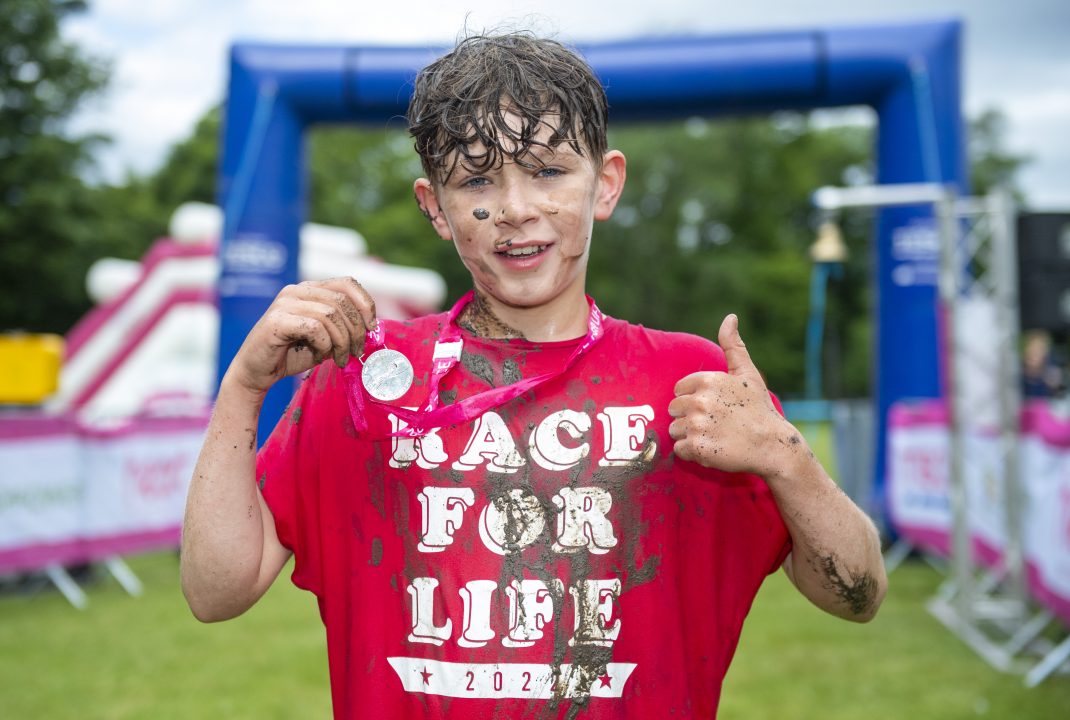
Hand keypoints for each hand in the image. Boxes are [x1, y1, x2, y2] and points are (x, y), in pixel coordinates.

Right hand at [226, 278, 375, 394]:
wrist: (256, 372)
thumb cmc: (291, 354)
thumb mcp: (326, 338)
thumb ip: (343, 327)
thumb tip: (370, 328)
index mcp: (311, 290)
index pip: (347, 283)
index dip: (365, 304)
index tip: (371, 327)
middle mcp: (297, 291)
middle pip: (342, 302)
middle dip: (355, 330)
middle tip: (356, 352)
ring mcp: (285, 303)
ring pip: (331, 315)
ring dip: (341, 342)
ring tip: (339, 359)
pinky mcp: (277, 320)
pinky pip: (315, 328)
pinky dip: (324, 345)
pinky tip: (319, 357)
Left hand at [667, 314, 791, 475]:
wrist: (772, 445)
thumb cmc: (759, 409)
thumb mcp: (747, 373)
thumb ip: (733, 346)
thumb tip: (730, 317)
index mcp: (707, 380)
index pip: (679, 390)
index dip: (693, 399)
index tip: (713, 407)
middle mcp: (699, 401)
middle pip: (674, 409)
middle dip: (688, 417)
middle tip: (713, 423)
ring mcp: (697, 425)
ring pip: (675, 430)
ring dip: (689, 435)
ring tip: (713, 436)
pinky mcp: (697, 448)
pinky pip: (679, 450)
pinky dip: (691, 452)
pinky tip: (711, 448)